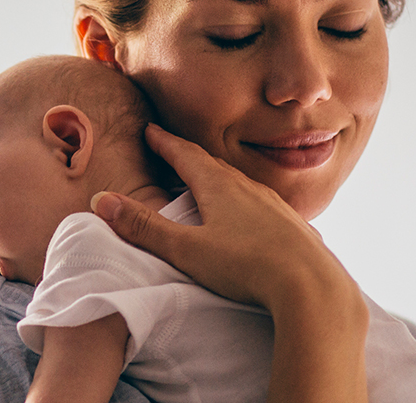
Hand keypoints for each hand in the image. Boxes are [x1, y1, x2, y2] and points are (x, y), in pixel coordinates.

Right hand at [91, 124, 360, 318]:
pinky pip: (262, 205)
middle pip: (213, 165)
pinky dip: (246, 203)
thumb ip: (144, 227)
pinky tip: (250, 217)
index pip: (185, 154)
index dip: (165, 142)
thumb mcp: (186, 249)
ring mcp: (274, 206)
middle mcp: (248, 188)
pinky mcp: (293, 227)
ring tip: (207, 184)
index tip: (151, 130)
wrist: (312, 286)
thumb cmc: (247, 266)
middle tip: (173, 151)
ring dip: (219, 179)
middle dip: (190, 157)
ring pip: (241, 184)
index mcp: (219, 187)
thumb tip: (103, 201)